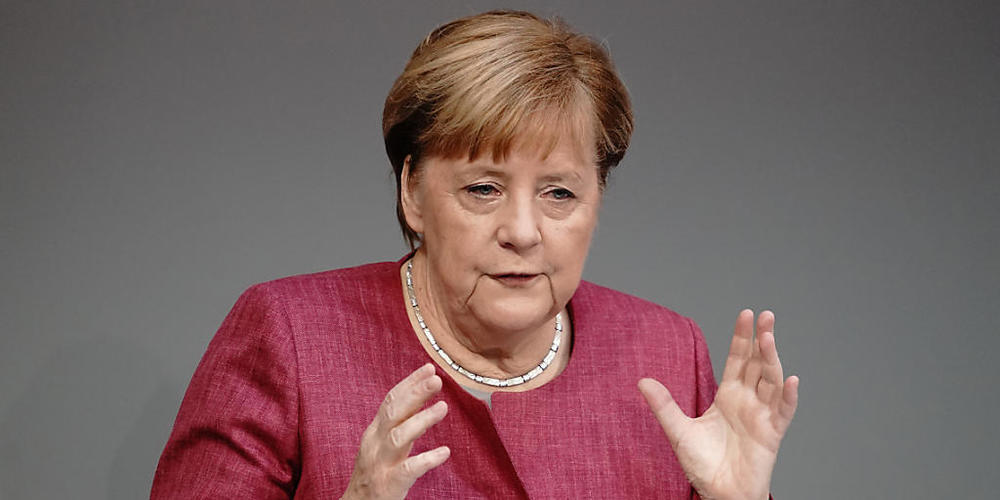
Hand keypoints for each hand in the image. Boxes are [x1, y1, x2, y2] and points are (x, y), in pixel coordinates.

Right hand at [342, 363, 449, 499]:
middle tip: (437, 380)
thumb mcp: (383, 445)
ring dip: (421, 420)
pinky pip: (409, 470)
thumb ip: (401, 425)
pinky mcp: (388, 484)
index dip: (410, 383)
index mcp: (374, 431)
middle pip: (393, 413)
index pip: (391, 400)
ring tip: (443, 407)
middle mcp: (374, 443)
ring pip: (399, 437)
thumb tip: (422, 404)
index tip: (429, 368)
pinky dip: (427, 459)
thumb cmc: (374, 474)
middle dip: (414, 394)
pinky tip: (445, 452)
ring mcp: (380, 464)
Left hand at [638, 310, 798, 499]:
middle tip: (766, 316)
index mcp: (728, 396)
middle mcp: (748, 401)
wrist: (719, 493)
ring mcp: (762, 416)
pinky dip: (789, 396)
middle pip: (758, 364)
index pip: (737, 360)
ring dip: (773, 360)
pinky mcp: (772, 434)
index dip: (741, 337)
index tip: (745, 314)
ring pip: (771, 381)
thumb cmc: (703, 465)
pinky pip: (784, 412)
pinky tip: (790, 380)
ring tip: (769, 338)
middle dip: (762, 339)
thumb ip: (663, 405)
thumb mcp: (678, 431)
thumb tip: (642, 381)